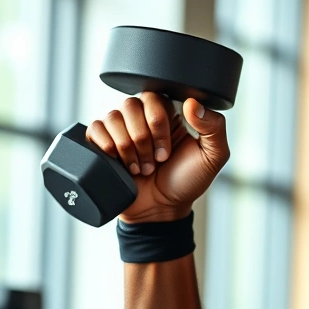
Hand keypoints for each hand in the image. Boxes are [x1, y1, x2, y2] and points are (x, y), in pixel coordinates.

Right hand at [85, 92, 228, 222]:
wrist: (162, 211)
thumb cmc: (187, 182)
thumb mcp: (213, 156)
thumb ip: (214, 127)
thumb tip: (192, 102)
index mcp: (168, 114)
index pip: (154, 97)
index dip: (158, 123)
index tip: (166, 151)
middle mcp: (142, 117)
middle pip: (130, 105)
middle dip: (142, 139)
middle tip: (154, 162)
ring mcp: (121, 130)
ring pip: (112, 117)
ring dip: (127, 148)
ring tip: (140, 168)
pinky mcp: (102, 144)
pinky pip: (94, 129)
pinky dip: (106, 147)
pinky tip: (119, 164)